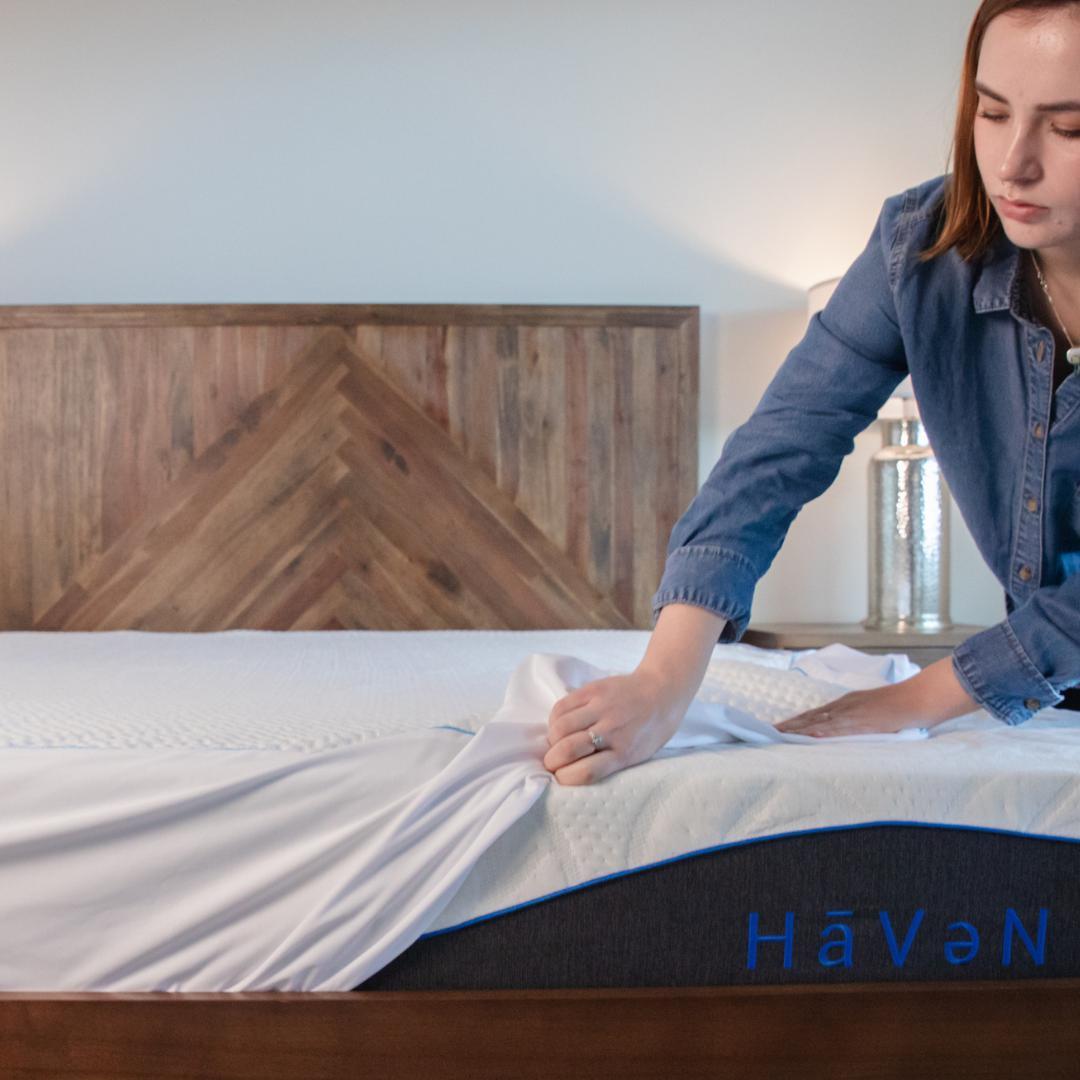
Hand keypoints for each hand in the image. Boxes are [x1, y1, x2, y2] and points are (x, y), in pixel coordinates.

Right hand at [543, 667, 689, 785]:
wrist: (663, 691)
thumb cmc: (651, 730)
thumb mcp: (639, 755)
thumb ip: (610, 763)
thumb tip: (575, 770)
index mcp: (625, 753)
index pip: (586, 772)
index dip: (565, 778)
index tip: (562, 777)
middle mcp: (612, 730)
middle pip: (567, 749)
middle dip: (551, 761)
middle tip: (552, 762)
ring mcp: (601, 707)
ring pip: (560, 727)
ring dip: (552, 740)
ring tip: (558, 742)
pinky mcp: (593, 689)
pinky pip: (561, 706)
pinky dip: (554, 720)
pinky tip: (561, 724)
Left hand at [773, 656, 978, 737]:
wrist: (918, 698)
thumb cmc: (900, 707)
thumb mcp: (873, 713)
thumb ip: (858, 720)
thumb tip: (845, 731)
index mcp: (846, 703)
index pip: (815, 714)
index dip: (796, 721)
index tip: (779, 727)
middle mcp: (845, 705)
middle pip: (811, 716)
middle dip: (790, 724)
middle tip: (769, 731)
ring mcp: (852, 712)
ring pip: (819, 721)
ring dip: (799, 728)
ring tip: (780, 734)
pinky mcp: (863, 720)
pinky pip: (839, 727)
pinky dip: (822, 731)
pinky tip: (809, 735)